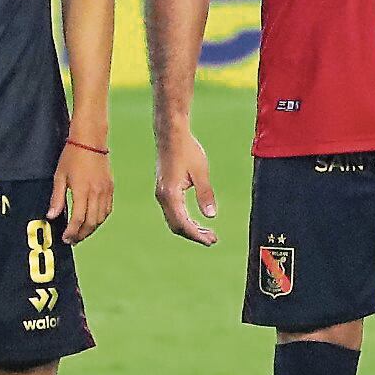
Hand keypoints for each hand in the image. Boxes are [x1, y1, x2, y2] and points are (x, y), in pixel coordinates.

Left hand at [49, 143, 114, 244]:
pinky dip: (100, 218)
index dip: (71, 232)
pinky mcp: (110, 187)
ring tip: (82, 233)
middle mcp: (96, 193)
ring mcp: (105, 191)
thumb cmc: (72, 156)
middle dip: (82, 234)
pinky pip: (108, 209)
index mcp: (82, 190)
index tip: (65, 238)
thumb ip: (57, 198)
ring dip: (91, 228)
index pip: (78, 219)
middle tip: (73, 240)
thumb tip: (52, 216)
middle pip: (91, 222)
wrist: (90, 140)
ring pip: (101, 218)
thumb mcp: (59, 176)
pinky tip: (93, 220)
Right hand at [155, 128, 217, 246]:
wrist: (171, 134)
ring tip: (208, 233)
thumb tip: (211, 216)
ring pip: (173, 220)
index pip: (183, 224)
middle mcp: (162, 196)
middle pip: (176, 226)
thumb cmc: (187, 149)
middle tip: (212, 239)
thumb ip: (205, 194)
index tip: (211, 241)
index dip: (197, 235)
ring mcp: (161, 194)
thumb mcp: (201, 172)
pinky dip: (184, 219)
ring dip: (190, 228)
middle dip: (194, 235)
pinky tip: (196, 221)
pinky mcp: (163, 190)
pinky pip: (172, 212)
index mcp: (171, 194)